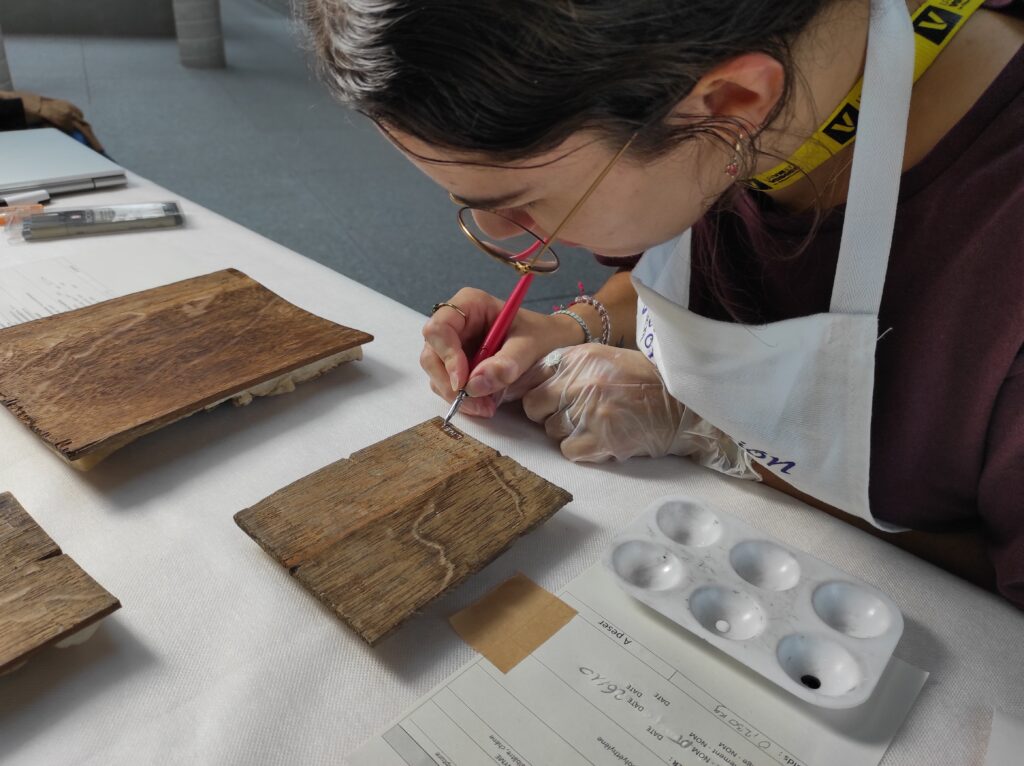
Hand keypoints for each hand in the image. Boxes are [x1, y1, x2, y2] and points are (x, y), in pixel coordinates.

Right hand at [420, 287, 587, 416]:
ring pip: (436, 373)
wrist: (553, 344)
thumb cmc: (542, 334)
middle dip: (449, 383)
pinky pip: (447, 384)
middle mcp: (456, 323)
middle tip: (475, 404)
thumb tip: (476, 384)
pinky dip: (462, 399)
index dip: (446, 355)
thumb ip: (507, 362)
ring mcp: (454, 345)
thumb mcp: (530, 345)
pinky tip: (484, 404)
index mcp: (470, 304)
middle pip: (432, 354)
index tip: (462, 382)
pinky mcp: (458, 364)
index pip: (439, 328)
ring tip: (485, 407)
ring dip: (456, 395)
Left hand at [511, 344, 758, 476]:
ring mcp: (589, 411)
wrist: (680, 405)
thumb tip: (527, 384)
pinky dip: (579, 448)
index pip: (532, 375)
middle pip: (533, 405)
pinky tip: (598, 438)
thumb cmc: (641, 380)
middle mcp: (580, 381)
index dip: (533, 389)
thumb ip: (567, 367)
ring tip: (591, 423)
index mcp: (579, 357)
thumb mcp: (602, 358)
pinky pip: (567, 449)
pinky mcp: (599, 440)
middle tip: (568, 413)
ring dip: (565, 431)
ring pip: (550, 430)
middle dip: (545, 412)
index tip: (539, 398)